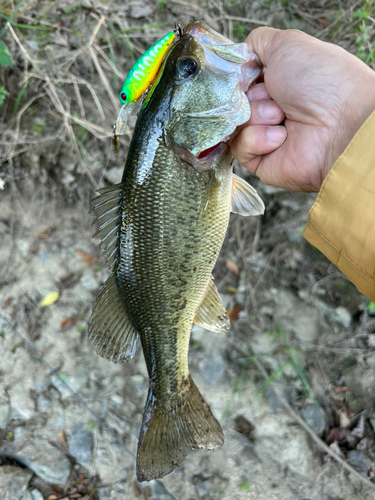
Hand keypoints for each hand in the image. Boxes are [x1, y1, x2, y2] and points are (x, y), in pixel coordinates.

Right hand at [231, 28, 374, 191]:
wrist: (341, 123)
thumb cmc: (321, 80)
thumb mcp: (287, 45)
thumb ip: (258, 43)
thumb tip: (239, 56)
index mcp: (276, 84)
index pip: (238, 82)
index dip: (240, 78)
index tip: (250, 75)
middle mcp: (270, 110)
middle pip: (233, 103)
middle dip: (250, 97)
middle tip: (275, 97)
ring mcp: (265, 137)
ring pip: (234, 125)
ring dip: (256, 116)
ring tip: (280, 116)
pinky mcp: (262, 162)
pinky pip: (240, 148)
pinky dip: (257, 139)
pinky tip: (281, 136)